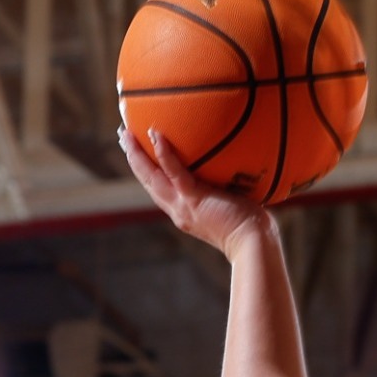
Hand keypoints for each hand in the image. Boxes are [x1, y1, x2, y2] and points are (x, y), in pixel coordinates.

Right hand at [119, 126, 272, 260]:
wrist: (254, 243)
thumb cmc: (251, 226)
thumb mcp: (231, 204)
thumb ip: (224, 189)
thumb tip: (236, 167)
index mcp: (183, 211)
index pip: (159, 188)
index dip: (146, 169)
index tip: (137, 151)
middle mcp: (178, 209)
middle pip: (147, 180)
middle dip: (133, 157)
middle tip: (123, 135)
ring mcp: (183, 205)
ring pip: (151, 177)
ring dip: (136, 154)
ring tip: (126, 133)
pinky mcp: (194, 200)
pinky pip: (175, 173)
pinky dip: (164, 154)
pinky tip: (156, 135)